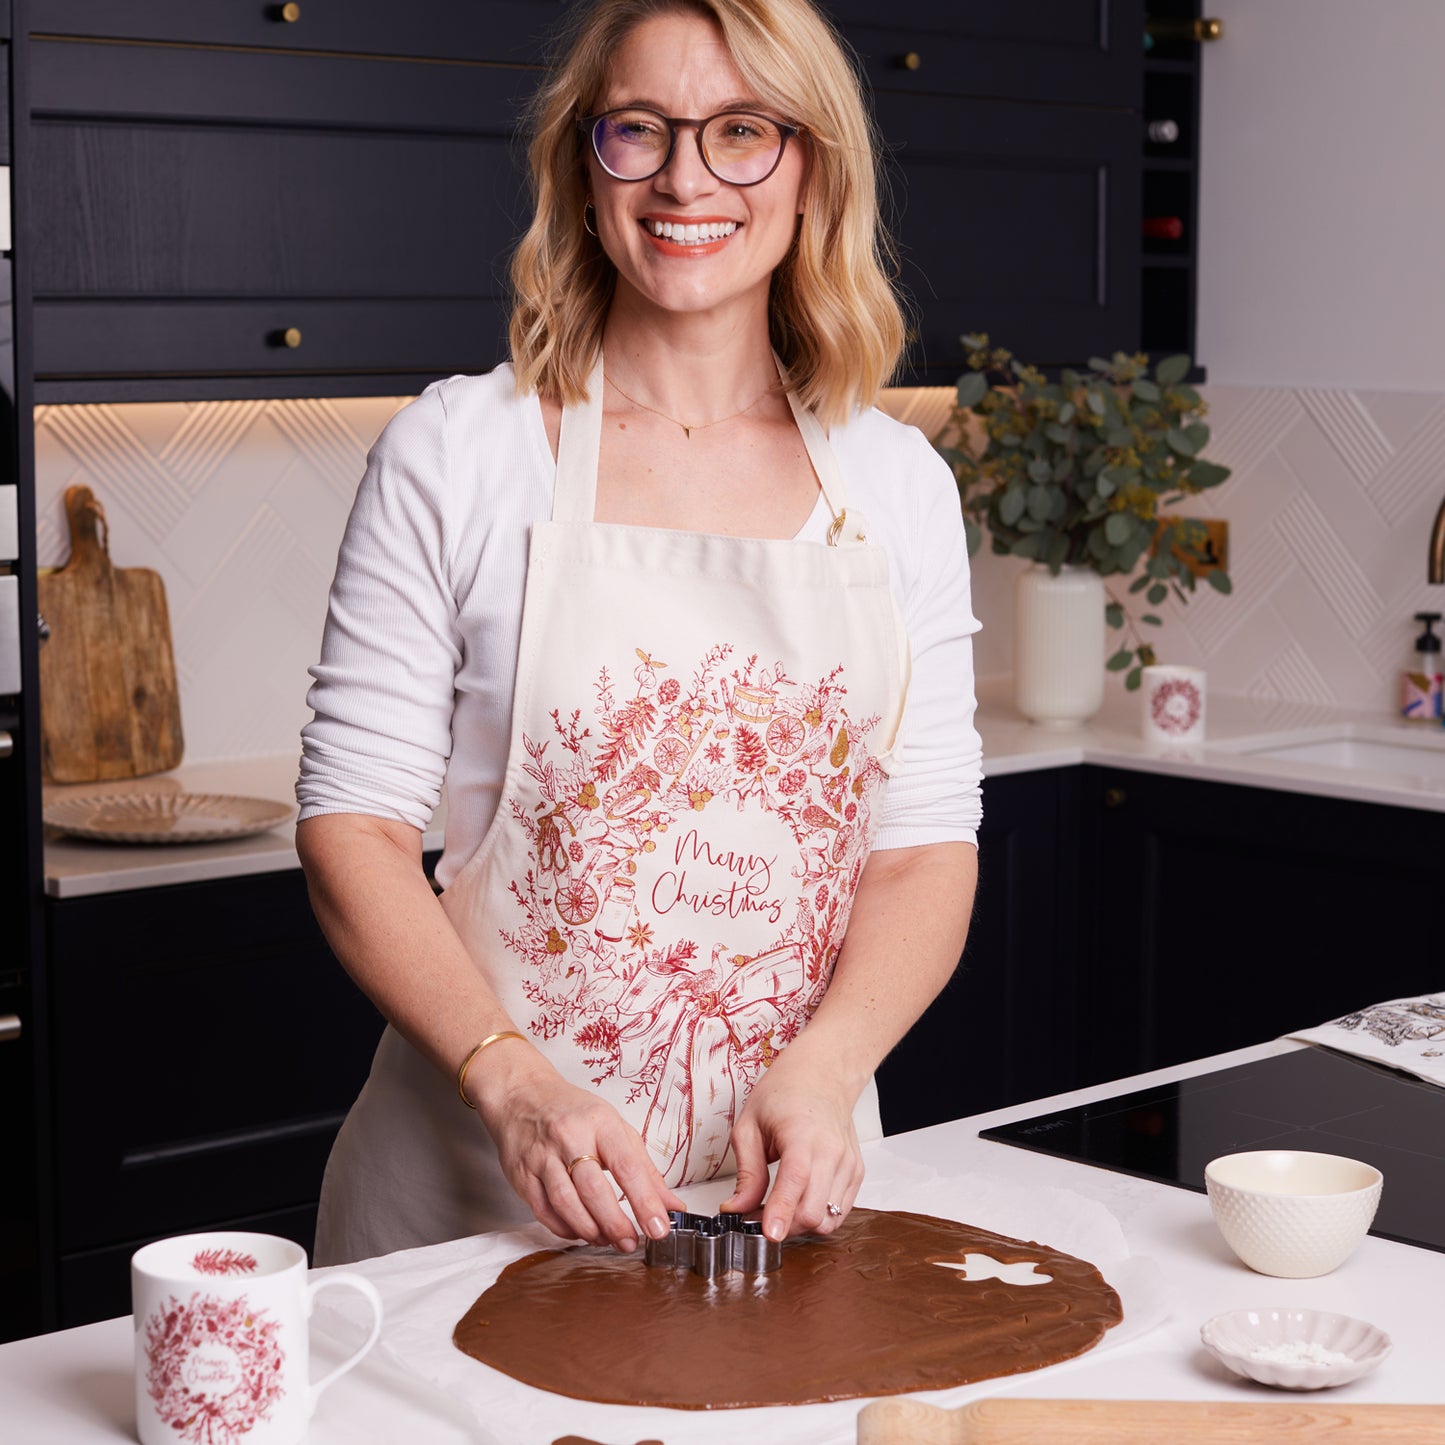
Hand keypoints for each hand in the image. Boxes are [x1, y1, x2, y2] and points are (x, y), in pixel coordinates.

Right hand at [472, 1049, 684, 1251]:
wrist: (523, 1095)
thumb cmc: (574, 1113)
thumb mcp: (616, 1129)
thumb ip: (645, 1170)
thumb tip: (672, 1205)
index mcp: (601, 1123)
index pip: (627, 1166)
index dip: (645, 1202)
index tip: (659, 1227)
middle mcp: (570, 1137)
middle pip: (594, 1189)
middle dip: (615, 1224)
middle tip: (630, 1242)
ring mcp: (542, 1156)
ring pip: (566, 1203)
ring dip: (590, 1230)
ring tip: (607, 1240)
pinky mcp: (522, 1174)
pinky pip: (544, 1211)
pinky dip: (565, 1228)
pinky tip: (580, 1232)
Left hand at [718, 1060, 863, 1241]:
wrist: (822, 1074)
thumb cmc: (784, 1092)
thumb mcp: (749, 1124)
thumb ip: (747, 1172)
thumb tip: (737, 1209)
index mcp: (802, 1133)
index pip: (796, 1180)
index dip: (782, 1212)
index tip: (769, 1234)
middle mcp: (832, 1150)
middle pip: (814, 1210)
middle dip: (785, 1225)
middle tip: (758, 1217)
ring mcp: (849, 1163)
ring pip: (829, 1219)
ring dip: (800, 1225)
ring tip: (779, 1208)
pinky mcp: (856, 1173)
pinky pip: (840, 1213)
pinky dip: (819, 1217)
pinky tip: (799, 1202)